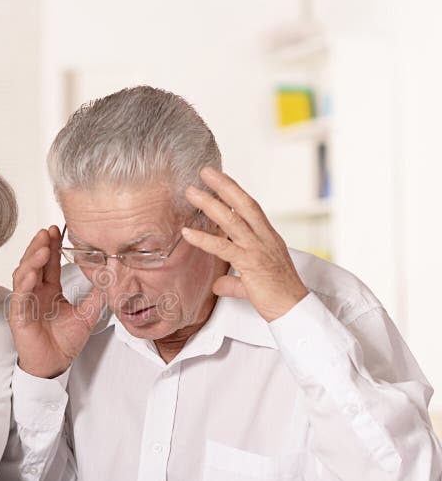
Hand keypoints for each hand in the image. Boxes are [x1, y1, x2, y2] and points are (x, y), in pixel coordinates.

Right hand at [10, 226, 104, 377]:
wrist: (55, 365)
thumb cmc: (64, 342)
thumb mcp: (87, 314)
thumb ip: (97, 295)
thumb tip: (111, 276)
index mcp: (48, 290)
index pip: (49, 263)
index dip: (52, 246)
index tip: (57, 230)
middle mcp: (34, 293)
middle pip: (34, 263)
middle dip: (40, 245)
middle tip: (48, 231)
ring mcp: (25, 303)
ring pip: (23, 275)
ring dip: (32, 260)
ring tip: (43, 247)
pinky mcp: (18, 316)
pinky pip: (20, 296)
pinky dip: (25, 283)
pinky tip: (32, 272)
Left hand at [181, 167, 308, 321]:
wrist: (293, 309)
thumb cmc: (278, 295)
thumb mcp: (252, 283)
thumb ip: (233, 280)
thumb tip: (219, 283)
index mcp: (268, 238)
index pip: (251, 207)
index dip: (235, 191)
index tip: (220, 178)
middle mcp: (264, 238)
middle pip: (244, 203)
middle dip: (224, 185)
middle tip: (206, 172)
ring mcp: (257, 249)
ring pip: (232, 220)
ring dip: (210, 204)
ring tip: (191, 192)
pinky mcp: (250, 264)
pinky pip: (223, 247)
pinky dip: (203, 238)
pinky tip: (187, 232)